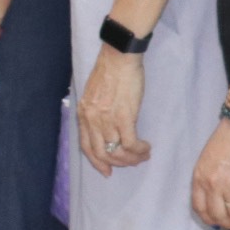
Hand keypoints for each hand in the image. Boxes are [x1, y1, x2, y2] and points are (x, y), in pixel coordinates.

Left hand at [77, 47, 150, 174]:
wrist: (119, 57)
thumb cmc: (109, 72)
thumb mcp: (94, 95)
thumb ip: (96, 113)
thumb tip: (106, 128)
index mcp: (84, 114)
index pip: (86, 146)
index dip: (97, 162)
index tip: (107, 171)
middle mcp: (92, 120)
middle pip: (102, 153)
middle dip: (117, 163)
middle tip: (131, 163)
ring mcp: (107, 119)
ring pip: (117, 151)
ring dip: (131, 158)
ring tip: (142, 156)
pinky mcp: (124, 116)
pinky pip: (131, 143)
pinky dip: (139, 150)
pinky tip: (146, 148)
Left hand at [191, 118, 229, 229]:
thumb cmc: (225, 140)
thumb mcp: (206, 159)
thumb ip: (206, 178)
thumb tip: (213, 197)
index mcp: (199, 178)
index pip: (199, 208)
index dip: (208, 219)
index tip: (216, 222)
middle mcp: (213, 185)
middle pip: (217, 215)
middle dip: (227, 223)